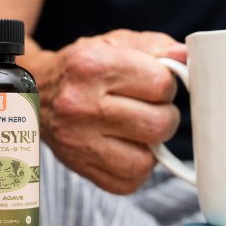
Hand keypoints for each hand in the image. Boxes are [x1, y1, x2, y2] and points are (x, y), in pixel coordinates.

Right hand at [41, 30, 186, 193]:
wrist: (37, 96)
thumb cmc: (83, 69)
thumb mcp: (116, 44)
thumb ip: (157, 47)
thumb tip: (187, 58)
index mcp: (92, 66)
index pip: (161, 84)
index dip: (165, 84)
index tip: (151, 83)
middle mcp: (80, 105)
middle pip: (158, 124)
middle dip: (163, 115)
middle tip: (147, 108)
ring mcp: (78, 142)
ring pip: (147, 160)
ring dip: (151, 146)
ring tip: (136, 129)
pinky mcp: (82, 170)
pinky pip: (131, 181)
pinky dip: (135, 167)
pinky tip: (123, 147)